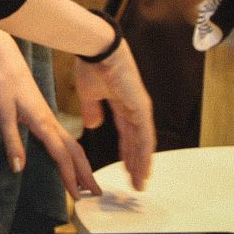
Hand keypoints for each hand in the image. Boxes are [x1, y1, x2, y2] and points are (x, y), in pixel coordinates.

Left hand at [0, 25, 98, 197]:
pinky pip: (65, 138)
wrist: (5, 58)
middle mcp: (50, 121)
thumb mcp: (2, 113)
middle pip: (74, 152)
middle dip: (86, 174)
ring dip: (82, 165)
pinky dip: (73, 153)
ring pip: (72, 145)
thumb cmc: (2, 82)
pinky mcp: (45, 114)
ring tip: (88, 183)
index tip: (78, 196)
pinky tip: (71, 160)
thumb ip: (12, 141)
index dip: (70, 176)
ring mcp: (49, 117)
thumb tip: (18, 169)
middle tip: (97, 195)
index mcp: (43, 122)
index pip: (61, 155)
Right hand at [73, 40, 155, 190]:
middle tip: (135, 182)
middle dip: (136, 163)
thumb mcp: (88, 94)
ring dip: (142, 164)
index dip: (127, 152)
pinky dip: (144, 154)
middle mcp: (135, 109)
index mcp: (122, 104)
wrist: (97, 51)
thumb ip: (92, 111)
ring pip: (143, 144)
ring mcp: (140, 110)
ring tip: (139, 183)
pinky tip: (142, 168)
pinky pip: (145, 137)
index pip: (127, 134)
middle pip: (138, 142)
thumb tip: (94, 125)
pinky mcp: (141, 109)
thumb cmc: (91, 66)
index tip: (125, 168)